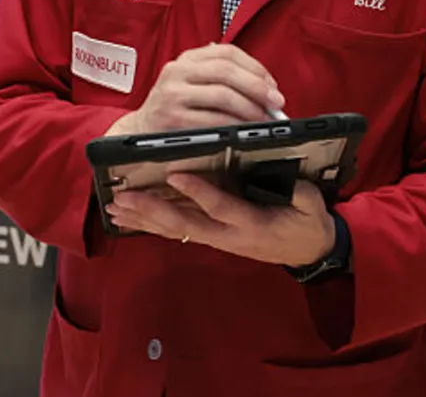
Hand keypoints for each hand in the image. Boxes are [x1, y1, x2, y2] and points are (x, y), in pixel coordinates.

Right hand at [107, 43, 283, 136]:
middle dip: (257, 88)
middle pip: (227, 72)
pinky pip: (212, 120)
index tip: (272, 85)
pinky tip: (243, 130)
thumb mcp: (192, 83)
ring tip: (262, 119)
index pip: (227, 52)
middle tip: (275, 102)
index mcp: (186, 59)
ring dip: (250, 109)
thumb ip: (222, 78)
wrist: (140, 131)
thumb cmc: (174, 108)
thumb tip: (266, 87)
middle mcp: (177, 71)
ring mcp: (172, 94)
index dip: (255, 67)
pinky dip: (234, 125)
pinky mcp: (172, 119)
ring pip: (222, 95)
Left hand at [107, 174, 336, 267]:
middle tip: (123, 198)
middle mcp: (227, 234)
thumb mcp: (311, 207)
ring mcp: (217, 238)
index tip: (175, 174)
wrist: (307, 251)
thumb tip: (291, 180)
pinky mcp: (211, 235)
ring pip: (175, 229)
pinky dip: (151, 223)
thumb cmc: (307, 224)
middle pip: (184, 224)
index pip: (221, 207)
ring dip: (143, 219)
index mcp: (251, 223)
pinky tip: (129, 218)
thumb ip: (300, 195)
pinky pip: (177, 230)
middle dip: (151, 210)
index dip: (198, 192)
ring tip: (114, 208)